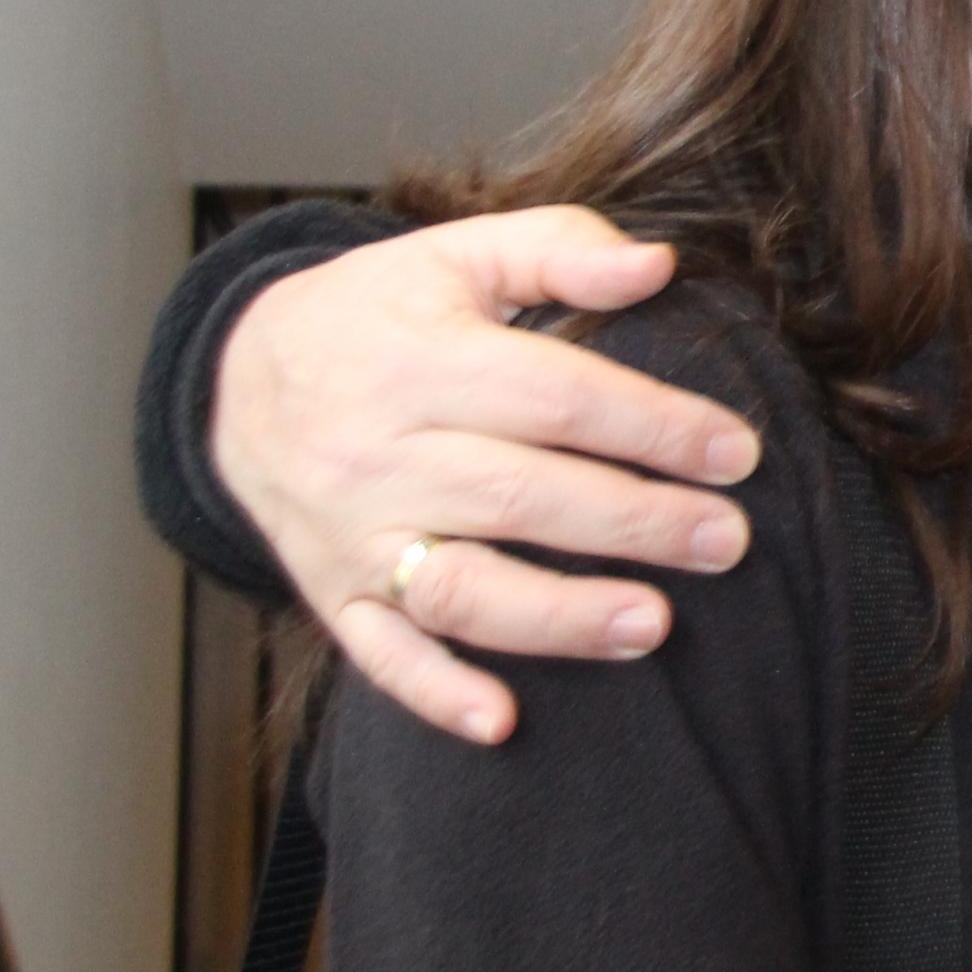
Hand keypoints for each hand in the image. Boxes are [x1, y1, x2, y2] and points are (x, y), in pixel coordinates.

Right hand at [215, 208, 756, 743]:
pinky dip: (436, 693)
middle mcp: (379, 453)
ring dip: (557, 616)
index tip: (737, 452)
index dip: (653, 425)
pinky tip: (503, 722)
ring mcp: (350, 534)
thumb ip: (559, 249)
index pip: (556, 398)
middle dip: (634, 523)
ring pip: (458, 586)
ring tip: (653, 626)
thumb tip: (655, 265)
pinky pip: (379, 654)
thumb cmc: (376, 313)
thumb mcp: (455, 254)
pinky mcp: (330, 593)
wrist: (233, 377)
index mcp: (419, 361)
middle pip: (520, 495)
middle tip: (727, 542)